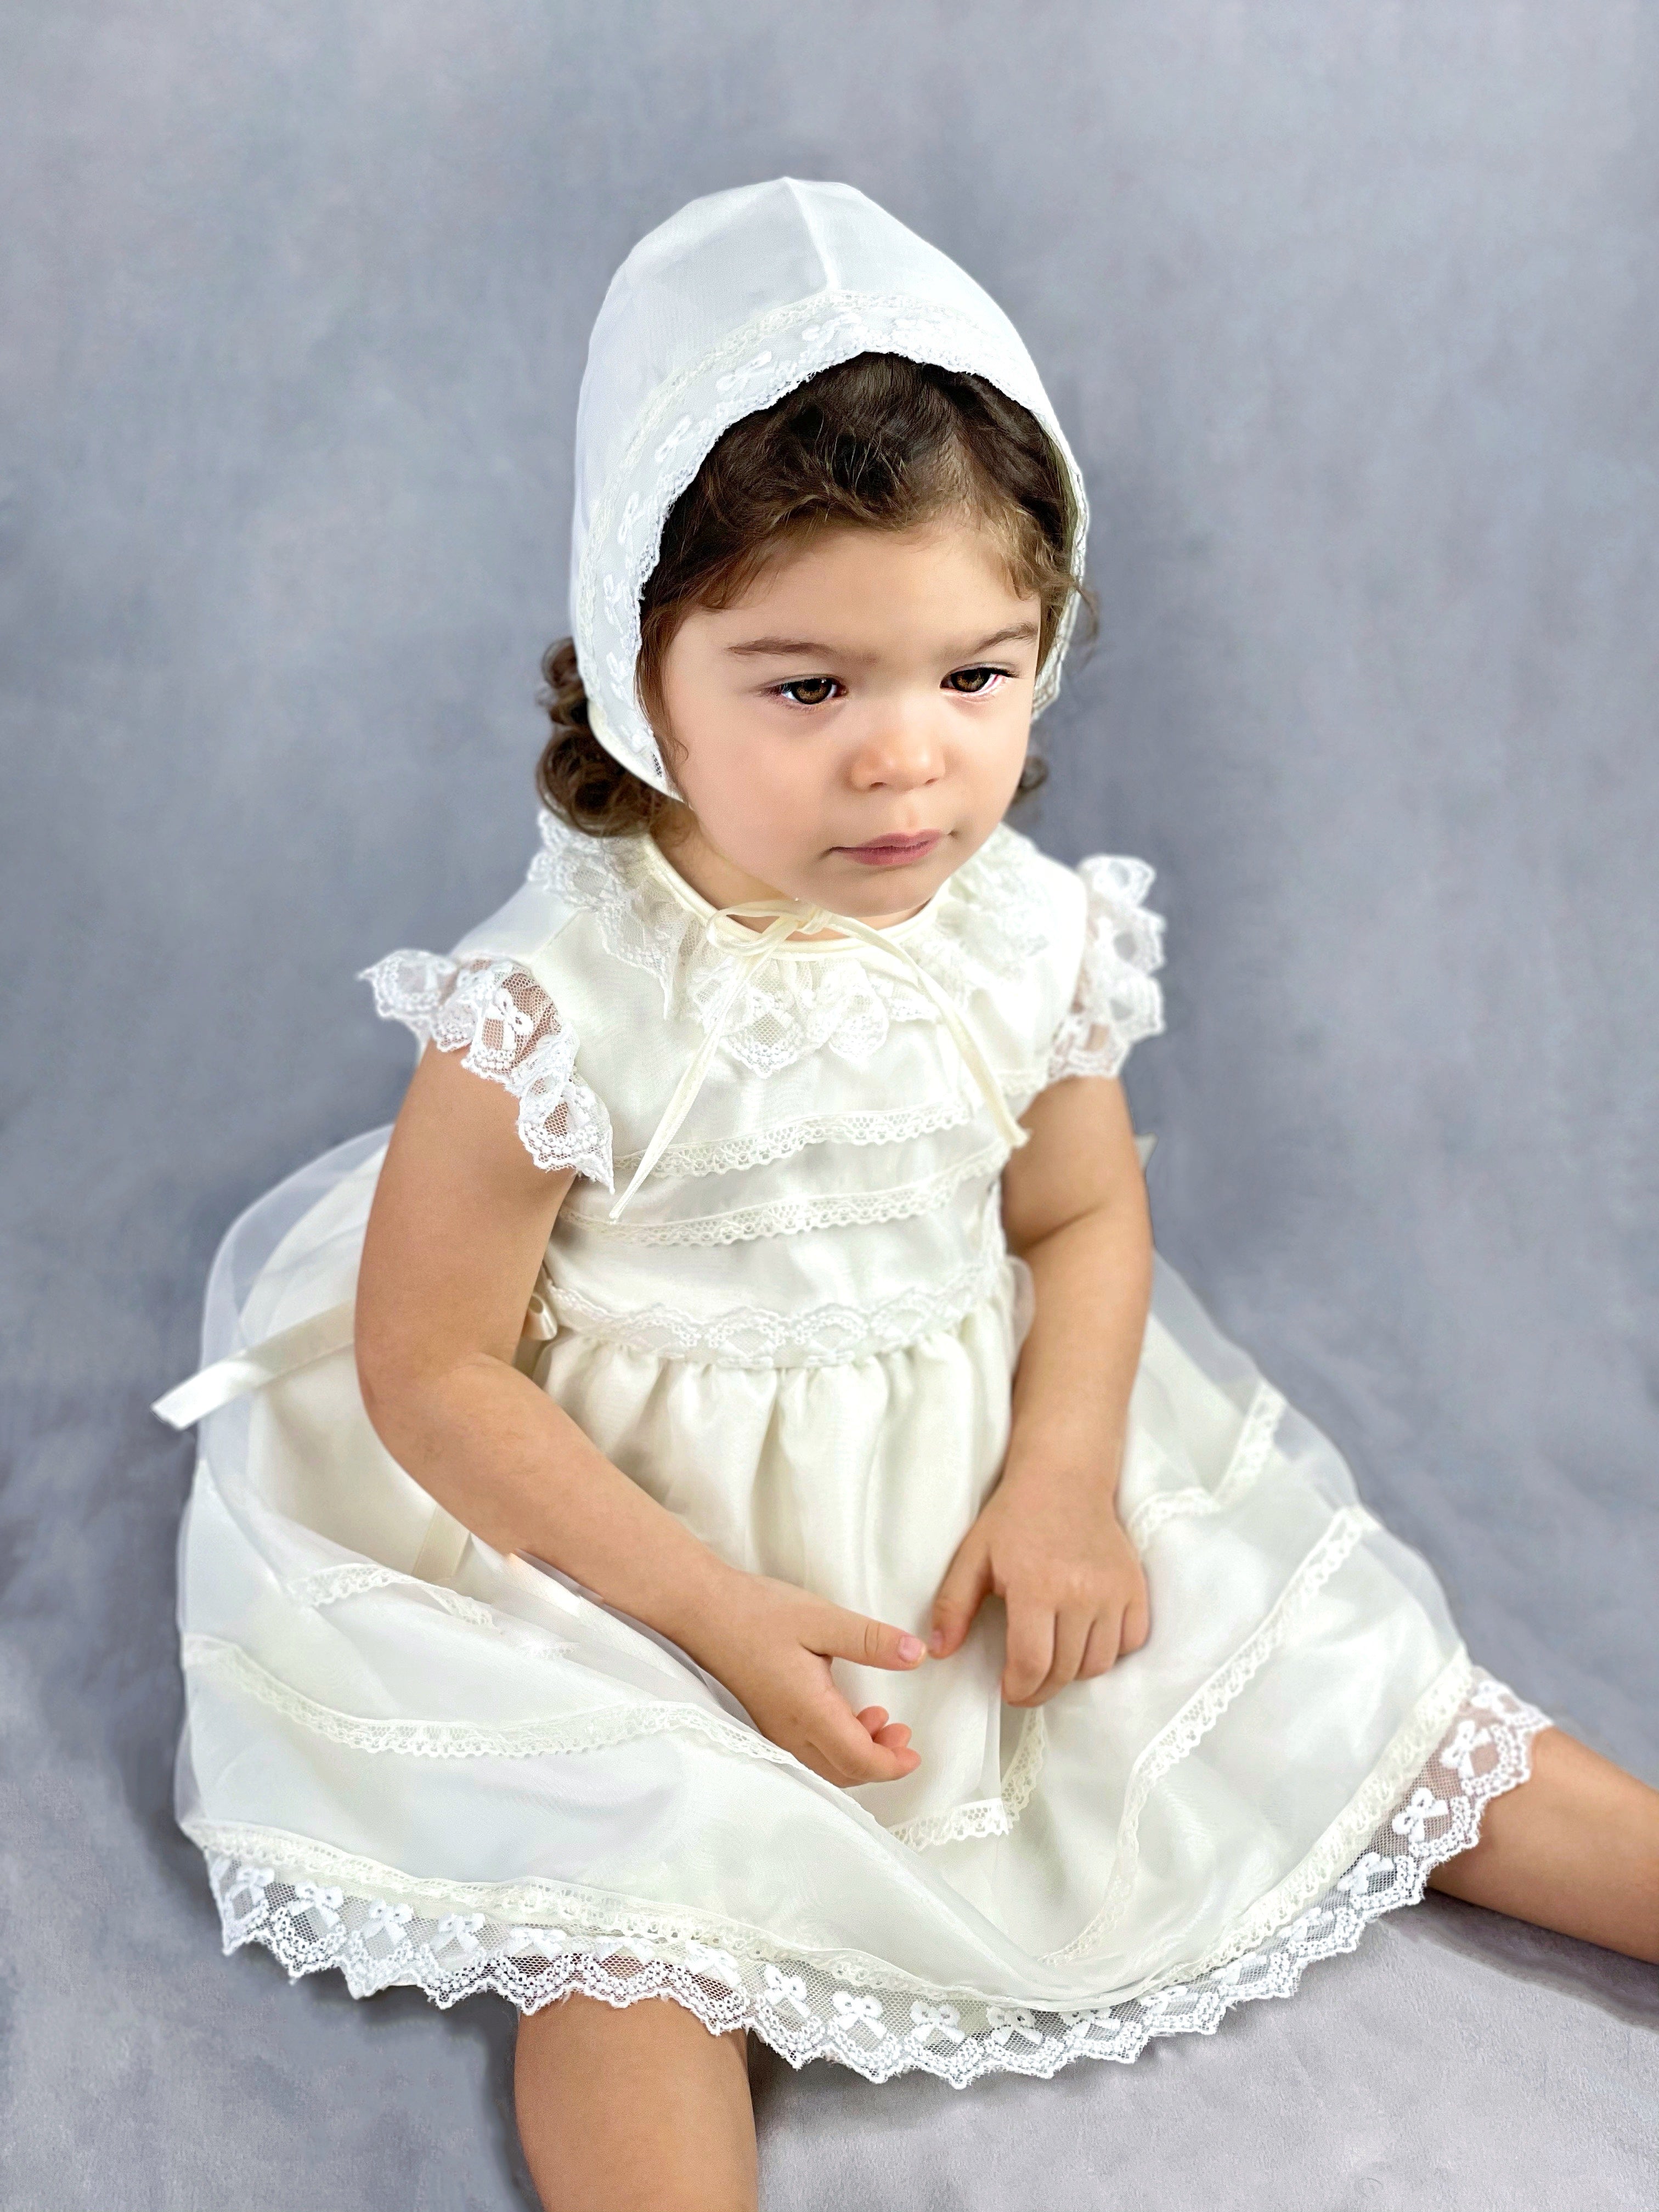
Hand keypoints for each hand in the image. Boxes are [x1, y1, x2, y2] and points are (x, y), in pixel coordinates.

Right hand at [679, 1571, 925, 1786]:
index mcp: (809, 1712)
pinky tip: (848, 1714)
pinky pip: (810, 1751)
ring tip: (880, 1720)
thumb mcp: (823, 1619)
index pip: (858, 1760)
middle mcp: (790, 1731)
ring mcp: (775, 1729)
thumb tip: (917, 1655)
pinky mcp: (769, 1719)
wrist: (703, 1611)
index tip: (914, 1753)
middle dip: (880, 1762)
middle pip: (844, 1772)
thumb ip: (872, 1641)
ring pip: (826, 1766)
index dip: (891, 1765)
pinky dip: (837, 1746)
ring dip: (858, 1754)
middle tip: (902, 1733)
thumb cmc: (758, 1613)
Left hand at [928, 1466, 1149, 1705]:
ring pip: (1099, 1664)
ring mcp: (1113, 1592)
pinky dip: (1109, 1651)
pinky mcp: (1135, 1588)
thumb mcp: (973, 1555)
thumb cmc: (1014, 1518)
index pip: (1032, 1664)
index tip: (1008, 1689)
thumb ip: (953, 1605)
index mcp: (1037, 1586)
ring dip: (1074, 1671)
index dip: (1019, 1688)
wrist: (1065, 1479)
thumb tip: (939, 1651)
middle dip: (1041, 1687)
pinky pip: (1130, 1642)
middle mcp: (1081, 1593)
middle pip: (1065, 1670)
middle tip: (1026, 1682)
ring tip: (1053, 1657)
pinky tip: (1086, 1638)